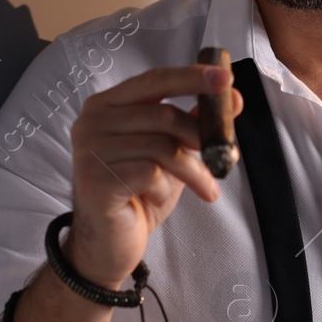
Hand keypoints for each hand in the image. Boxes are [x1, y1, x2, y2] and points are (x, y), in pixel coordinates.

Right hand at [65, 64, 243, 286]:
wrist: (109, 244)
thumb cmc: (138, 194)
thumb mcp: (171, 154)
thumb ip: (194, 123)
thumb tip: (232, 98)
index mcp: (107, 105)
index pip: (154, 80)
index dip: (192, 77)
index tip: (225, 78)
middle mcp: (92, 121)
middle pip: (164, 115)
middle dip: (202, 137)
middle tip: (225, 157)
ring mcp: (89, 149)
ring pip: (162, 146)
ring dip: (194, 170)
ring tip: (206, 187)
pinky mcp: (95, 178)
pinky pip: (150, 173)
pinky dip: (165, 188)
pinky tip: (158, 199)